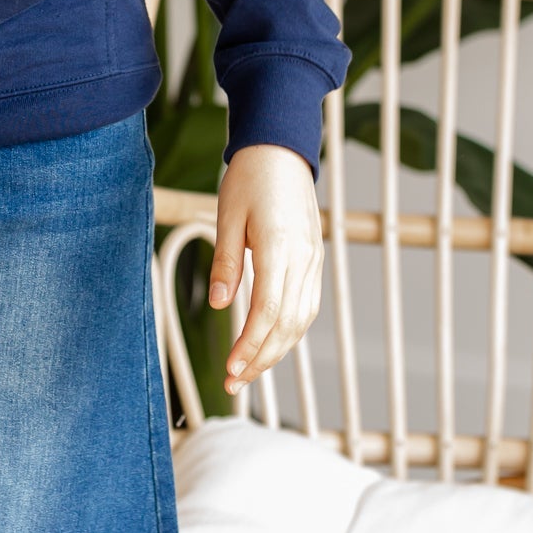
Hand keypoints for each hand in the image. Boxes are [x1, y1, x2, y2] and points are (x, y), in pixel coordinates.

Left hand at [208, 142, 323, 394]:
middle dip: (262, 358)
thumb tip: (218, 305)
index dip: (251, 345)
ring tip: (250, 371)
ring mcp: (314, 260)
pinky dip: (290, 331)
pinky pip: (307, 305)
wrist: (282, 150)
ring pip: (302, 320)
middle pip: (288, 324)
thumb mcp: (227, 216)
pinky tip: (270, 343)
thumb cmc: (250, 178)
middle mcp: (304, 258)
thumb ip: (224, 262)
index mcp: (279, 246)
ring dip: (277, 350)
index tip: (231, 369)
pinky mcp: (315, 259)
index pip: (269, 311)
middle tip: (234, 383)